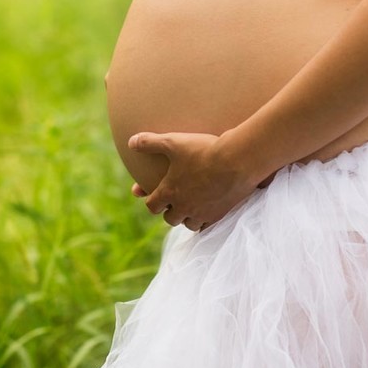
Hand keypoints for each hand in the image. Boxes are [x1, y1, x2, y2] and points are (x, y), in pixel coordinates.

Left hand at [128, 131, 274, 230]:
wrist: (237, 160)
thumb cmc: (203, 150)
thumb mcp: (173, 142)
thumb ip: (150, 142)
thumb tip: (130, 142)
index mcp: (170, 192)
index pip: (153, 206)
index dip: (151, 201)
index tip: (153, 197)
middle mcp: (184, 207)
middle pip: (171, 219)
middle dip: (170, 212)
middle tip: (174, 204)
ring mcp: (202, 213)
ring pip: (190, 225)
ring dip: (188, 218)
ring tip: (192, 209)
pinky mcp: (220, 215)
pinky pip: (209, 226)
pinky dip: (206, 221)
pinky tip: (209, 212)